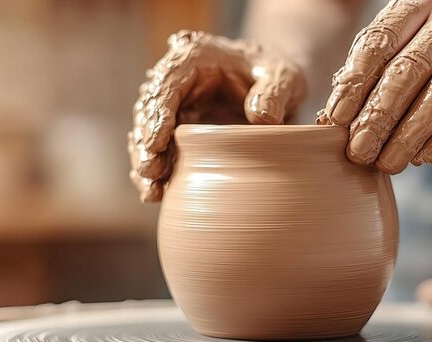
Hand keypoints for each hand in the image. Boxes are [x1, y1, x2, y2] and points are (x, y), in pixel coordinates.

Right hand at [129, 31, 305, 201]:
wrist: (277, 86)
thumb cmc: (277, 74)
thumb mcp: (285, 76)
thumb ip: (274, 92)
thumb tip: (261, 117)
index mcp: (195, 57)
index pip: (167, 83)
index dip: (157, 113)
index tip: (156, 144)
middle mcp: (177, 81)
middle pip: (149, 110)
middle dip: (145, 143)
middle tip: (151, 174)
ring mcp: (175, 107)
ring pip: (147, 133)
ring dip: (146, 162)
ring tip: (151, 193)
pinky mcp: (179, 131)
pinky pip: (161, 151)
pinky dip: (157, 172)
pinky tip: (156, 194)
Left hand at [321, 0, 431, 172]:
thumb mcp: (423, 41)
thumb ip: (385, 65)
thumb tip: (334, 114)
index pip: (380, 39)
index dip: (354, 82)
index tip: (334, 119)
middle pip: (408, 69)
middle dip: (377, 115)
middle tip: (357, 150)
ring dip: (408, 134)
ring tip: (387, 162)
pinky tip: (424, 158)